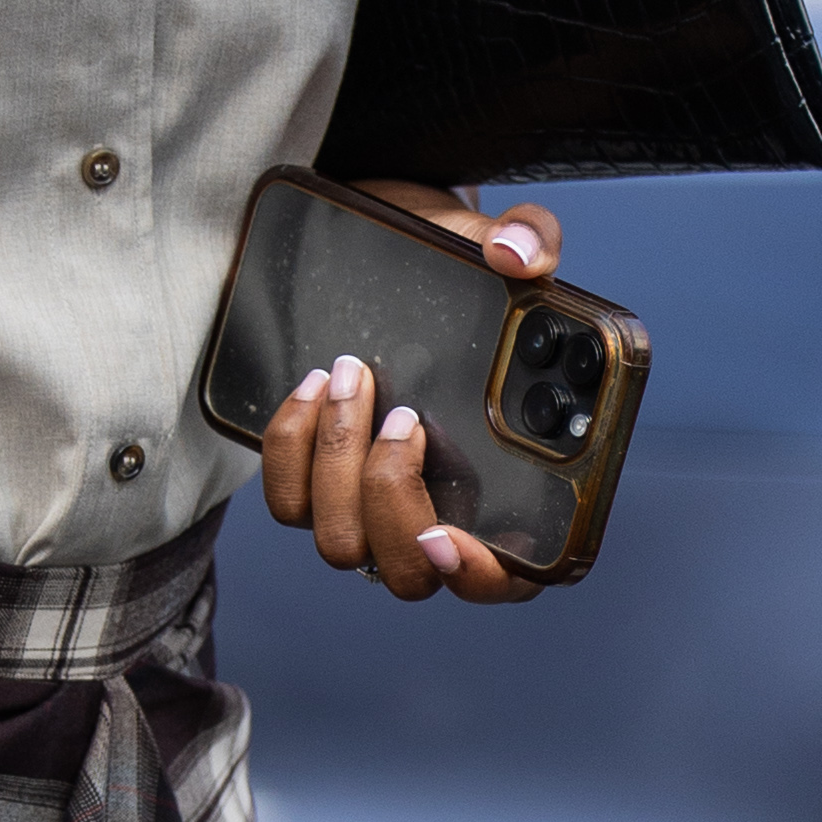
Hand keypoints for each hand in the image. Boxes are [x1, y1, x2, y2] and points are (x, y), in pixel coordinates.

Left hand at [259, 186, 563, 607]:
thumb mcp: (503, 245)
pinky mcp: (316, 486)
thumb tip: (521, 257)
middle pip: (406, 571)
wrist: (397, 261)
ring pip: (340, 542)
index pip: (503, 580)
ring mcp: (370, 511)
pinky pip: (288, 503)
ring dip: (338, 464)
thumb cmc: (460, 273)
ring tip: (351, 381)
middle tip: (403, 418)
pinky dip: (290, 450)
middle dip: (392, 496)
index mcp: (507, 496)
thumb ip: (533, 241)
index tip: (448, 534)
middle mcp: (435, 521)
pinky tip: (312, 389)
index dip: (477, 576)